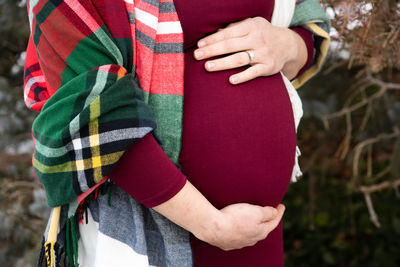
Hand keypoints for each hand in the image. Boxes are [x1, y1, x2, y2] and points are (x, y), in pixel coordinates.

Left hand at [193, 17, 307, 83]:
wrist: (289, 45)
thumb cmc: (264, 34)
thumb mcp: (252, 25)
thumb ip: (235, 29)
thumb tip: (215, 33)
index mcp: (252, 26)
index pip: (228, 33)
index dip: (212, 39)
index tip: (199, 45)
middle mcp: (257, 39)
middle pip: (231, 45)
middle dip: (212, 50)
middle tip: (197, 55)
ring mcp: (263, 54)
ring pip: (239, 59)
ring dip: (222, 63)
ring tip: (207, 67)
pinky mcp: (268, 67)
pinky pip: (253, 73)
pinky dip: (242, 77)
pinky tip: (231, 81)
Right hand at [198, 203, 284, 250]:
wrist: (214, 227)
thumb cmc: (235, 218)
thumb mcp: (255, 211)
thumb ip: (267, 212)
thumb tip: (274, 213)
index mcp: (261, 231)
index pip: (274, 222)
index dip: (279, 213)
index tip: (281, 206)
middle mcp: (252, 239)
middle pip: (262, 229)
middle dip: (266, 221)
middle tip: (268, 213)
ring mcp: (239, 243)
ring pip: (250, 234)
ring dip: (252, 226)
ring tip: (251, 219)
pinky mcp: (227, 243)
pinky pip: (237, 236)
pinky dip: (240, 230)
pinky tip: (236, 227)